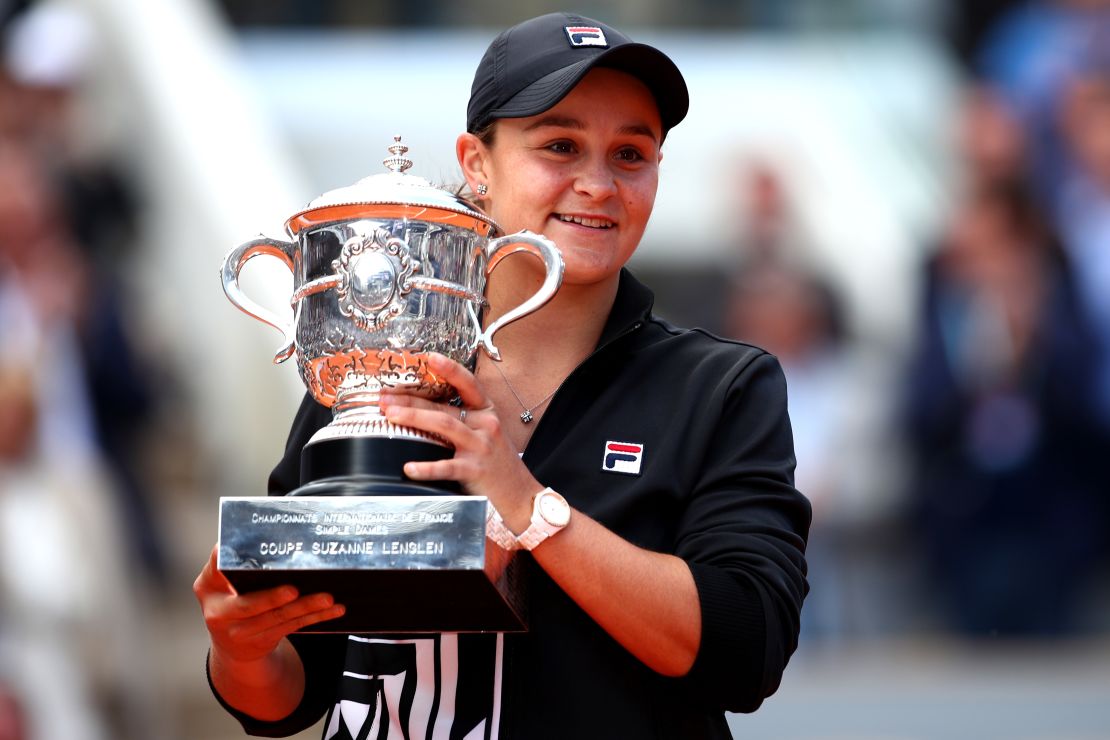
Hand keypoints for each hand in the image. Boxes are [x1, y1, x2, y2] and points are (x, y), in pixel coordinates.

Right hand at [193, 545, 345, 663]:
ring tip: (326, 598)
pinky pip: (292, 627)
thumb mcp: (221, 579)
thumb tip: (262, 529)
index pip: (219, 570)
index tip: (253, 559)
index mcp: (207, 587)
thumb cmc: (230, 598)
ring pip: (277, 619)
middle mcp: (219, 613)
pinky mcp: (263, 641)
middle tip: (293, 590)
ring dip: (305, 608)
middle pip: (249, 605)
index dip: (232, 565)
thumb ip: (233, 559)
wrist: (232, 644)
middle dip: (272, 598)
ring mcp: (241, 632)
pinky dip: (315, 618)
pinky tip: (334, 610)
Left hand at [377, 352, 539, 527]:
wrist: (520, 494)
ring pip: (444, 426)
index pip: (468, 384)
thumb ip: (464, 421)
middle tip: (386, 398)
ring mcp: (481, 447)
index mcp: (487, 412)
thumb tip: (425, 410)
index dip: (450, 369)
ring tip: (391, 416)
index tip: (429, 358)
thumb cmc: (498, 464)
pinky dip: (426, 467)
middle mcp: (486, 425)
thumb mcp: (487, 434)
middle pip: (444, 407)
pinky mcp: (475, 470)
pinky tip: (409, 467)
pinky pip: (446, 467)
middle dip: (411, 401)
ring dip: (415, 418)